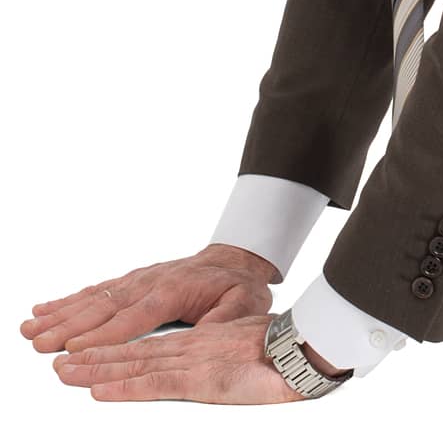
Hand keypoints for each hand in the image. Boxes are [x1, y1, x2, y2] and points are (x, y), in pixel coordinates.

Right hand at [20, 243, 276, 355]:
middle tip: (40, 344)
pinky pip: (96, 291)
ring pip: (94, 299)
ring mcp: (137, 280)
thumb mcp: (245, 304)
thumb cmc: (239, 286)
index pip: (134, 317)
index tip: (77, 350)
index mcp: (174, 291)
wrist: (235, 259)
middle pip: (104, 308)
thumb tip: (210, 333)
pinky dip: (68, 300)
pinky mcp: (131, 281)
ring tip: (30, 328)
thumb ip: (225, 320)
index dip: (105, 335)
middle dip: (70, 327)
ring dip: (60, 314)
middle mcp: (149, 283)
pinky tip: (44, 309)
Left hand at [50, 314, 336, 402]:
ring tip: (67, 373)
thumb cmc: (287, 346)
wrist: (307, 348)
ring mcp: (193, 362)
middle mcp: (192, 348)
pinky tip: (100, 391)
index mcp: (205, 339)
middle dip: (95, 359)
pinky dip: (124, 386)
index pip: (152, 345)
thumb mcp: (252, 343)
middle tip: (61, 365)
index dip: (118, 349)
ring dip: (97, 370)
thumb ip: (230, 348)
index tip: (89, 353)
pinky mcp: (200, 380)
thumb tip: (224, 353)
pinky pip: (154, 384)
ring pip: (135, 365)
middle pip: (134, 353)